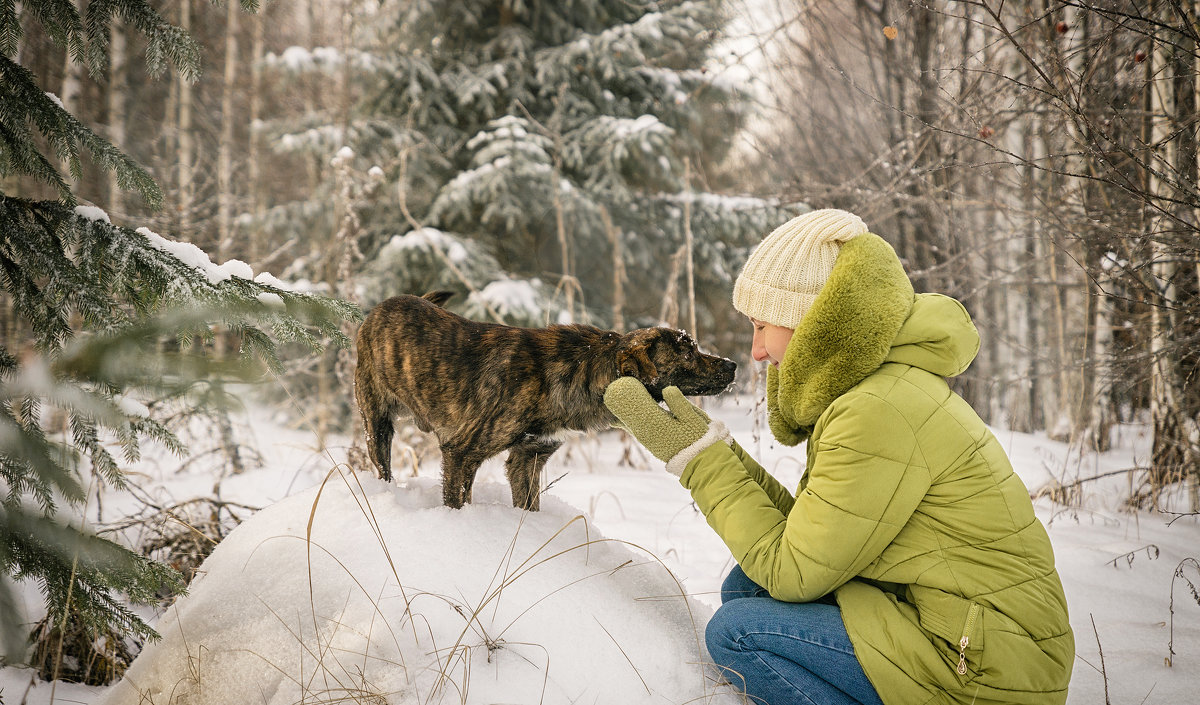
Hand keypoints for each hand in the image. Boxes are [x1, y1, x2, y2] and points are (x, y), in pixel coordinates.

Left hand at [604, 377, 728, 474]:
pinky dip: (626, 423)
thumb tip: (667, 389)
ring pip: (629, 425)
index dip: (627, 396)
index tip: (620, 385)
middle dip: (620, 406)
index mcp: (655, 424)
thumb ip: (679, 403)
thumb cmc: (697, 438)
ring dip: (622, 415)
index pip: (635, 407)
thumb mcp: (692, 418)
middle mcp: (647, 433)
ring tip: (614, 404)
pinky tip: (619, 421)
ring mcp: (648, 440)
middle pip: (627, 417)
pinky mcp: (651, 444)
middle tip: (611, 391)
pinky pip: (634, 431)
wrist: (699, 461)